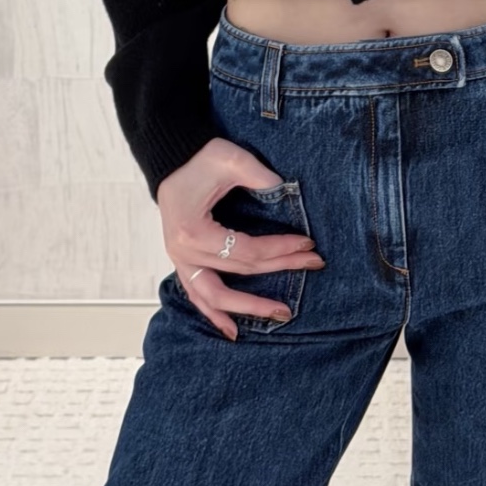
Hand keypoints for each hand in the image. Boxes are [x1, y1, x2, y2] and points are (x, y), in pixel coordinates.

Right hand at [156, 137, 326, 341]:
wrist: (171, 156)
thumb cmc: (199, 156)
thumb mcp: (232, 160)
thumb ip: (261, 178)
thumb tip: (289, 194)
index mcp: (194, 231)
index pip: (247, 250)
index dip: (280, 249)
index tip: (308, 244)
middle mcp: (184, 252)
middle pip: (240, 270)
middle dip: (280, 268)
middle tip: (314, 264)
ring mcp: (180, 259)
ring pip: (215, 296)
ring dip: (249, 307)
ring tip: (279, 313)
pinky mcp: (183, 260)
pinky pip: (198, 294)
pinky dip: (214, 313)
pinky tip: (232, 330)